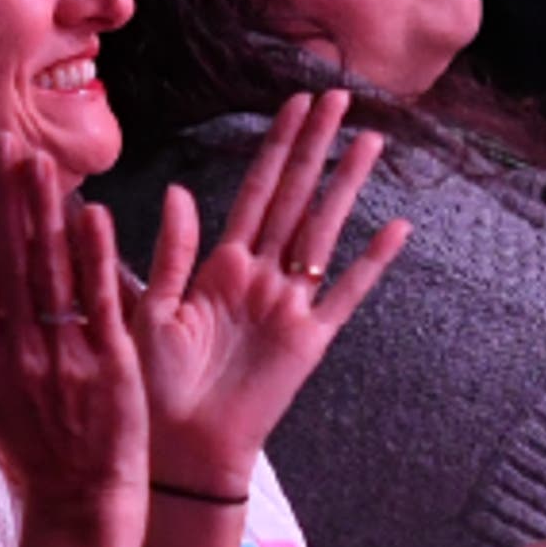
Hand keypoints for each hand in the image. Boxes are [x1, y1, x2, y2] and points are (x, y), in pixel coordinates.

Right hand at [0, 134, 145, 514]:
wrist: (77, 498)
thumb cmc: (30, 442)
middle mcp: (14, 350)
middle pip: (6, 257)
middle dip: (2, 194)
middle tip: (1, 137)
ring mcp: (60, 357)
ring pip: (47, 271)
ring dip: (41, 211)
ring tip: (38, 160)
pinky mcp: (106, 366)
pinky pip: (95, 301)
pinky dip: (92, 256)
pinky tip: (90, 213)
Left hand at [133, 90, 410, 496]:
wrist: (178, 450)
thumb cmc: (152, 385)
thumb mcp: (149, 310)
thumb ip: (170, 252)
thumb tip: (180, 191)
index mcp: (220, 264)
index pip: (255, 190)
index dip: (276, 146)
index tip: (294, 103)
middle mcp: (261, 276)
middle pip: (296, 197)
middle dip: (316, 146)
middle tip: (341, 96)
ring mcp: (289, 306)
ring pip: (324, 232)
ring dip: (346, 187)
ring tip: (370, 141)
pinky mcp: (309, 342)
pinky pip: (346, 295)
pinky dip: (371, 263)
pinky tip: (396, 229)